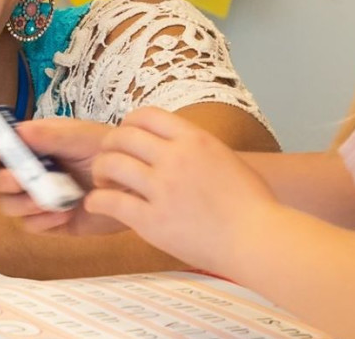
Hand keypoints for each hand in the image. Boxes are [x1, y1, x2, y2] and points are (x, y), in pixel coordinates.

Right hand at [0, 117, 126, 235]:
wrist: (135, 183)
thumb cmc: (108, 150)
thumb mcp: (81, 136)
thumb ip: (50, 135)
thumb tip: (19, 130)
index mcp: (31, 145)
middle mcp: (29, 171)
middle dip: (5, 181)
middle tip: (23, 180)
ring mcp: (37, 197)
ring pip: (9, 206)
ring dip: (24, 203)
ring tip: (51, 199)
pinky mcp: (50, 221)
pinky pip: (31, 226)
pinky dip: (42, 221)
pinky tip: (64, 213)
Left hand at [85, 107, 279, 272]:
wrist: (257, 239)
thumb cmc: (251, 204)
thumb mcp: (226, 158)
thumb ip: (197, 148)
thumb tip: (178, 143)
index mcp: (194, 139)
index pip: (146, 115)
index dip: (128, 123)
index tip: (125, 136)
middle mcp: (175, 158)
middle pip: (122, 137)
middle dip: (109, 146)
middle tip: (108, 160)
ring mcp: (162, 189)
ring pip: (110, 165)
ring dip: (100, 171)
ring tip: (103, 182)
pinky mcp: (152, 221)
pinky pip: (110, 202)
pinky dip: (97, 201)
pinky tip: (97, 205)